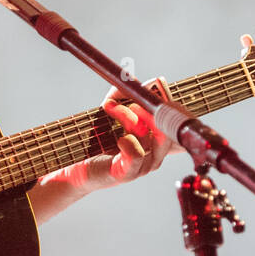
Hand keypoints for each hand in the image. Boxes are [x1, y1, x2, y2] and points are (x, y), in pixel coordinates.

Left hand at [54, 82, 181, 192]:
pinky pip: (136, 155)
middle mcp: (155, 154)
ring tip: (112, 109)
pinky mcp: (127, 174)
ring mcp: (143, 166)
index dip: (173, 106)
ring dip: (129, 117)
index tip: (158, 86)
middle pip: (168, 129)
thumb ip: (121, 96)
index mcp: (156, 140)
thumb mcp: (110, 113)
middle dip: (151, 109)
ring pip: (148, 137)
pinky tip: (118, 139)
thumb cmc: (97, 142)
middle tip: (134, 100)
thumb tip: (130, 81)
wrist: (77, 167)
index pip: (177, 124)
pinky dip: (127, 142)